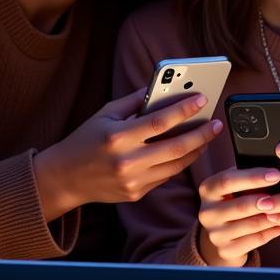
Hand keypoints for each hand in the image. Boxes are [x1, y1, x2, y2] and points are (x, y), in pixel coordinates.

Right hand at [34, 88, 221, 219]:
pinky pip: (166, 177)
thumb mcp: (105, 114)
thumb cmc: (85, 140)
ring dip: (196, 149)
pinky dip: (181, 162)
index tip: (203, 99)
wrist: (64, 178)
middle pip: (175, 146)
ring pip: (176, 165)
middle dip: (201, 133)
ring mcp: (133, 181)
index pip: (159, 121)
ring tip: (207, 135)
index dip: (184, 109)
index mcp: (117, 137)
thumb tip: (164, 86)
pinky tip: (190, 150)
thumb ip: (134, 101)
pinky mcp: (136, 194)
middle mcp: (126, 161)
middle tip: (216, 123)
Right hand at [196, 165, 279, 266]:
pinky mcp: (226, 250)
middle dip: (267, 200)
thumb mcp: (234, 187)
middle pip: (240, 205)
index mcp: (208, 190)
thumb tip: (274, 170)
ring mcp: (215, 234)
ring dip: (274, 217)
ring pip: (251, 224)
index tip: (276, 174)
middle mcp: (207, 212)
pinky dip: (273, 231)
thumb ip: (247, 177)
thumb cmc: (234, 201)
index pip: (227, 181)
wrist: (222, 234)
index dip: (252, 177)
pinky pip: (256, 240)